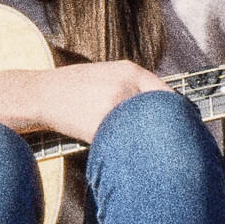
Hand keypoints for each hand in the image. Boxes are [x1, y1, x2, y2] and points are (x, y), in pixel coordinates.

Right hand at [0, 60, 161, 143]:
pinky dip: (123, 149)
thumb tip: (164, 105)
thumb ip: (134, 85)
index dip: (177, 112)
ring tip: (148, 153)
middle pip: (159, 113)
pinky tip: (120, 152)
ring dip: (144, 143)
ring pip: (140, 130)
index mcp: (129, 70)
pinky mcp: (99, 124)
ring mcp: (112, 105)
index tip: (183, 125)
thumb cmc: (75, 87)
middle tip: (172, 143)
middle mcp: (124, 85)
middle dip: (165, 129)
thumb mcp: (107, 73)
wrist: (40, 93)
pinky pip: (119, 141)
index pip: (166, 93)